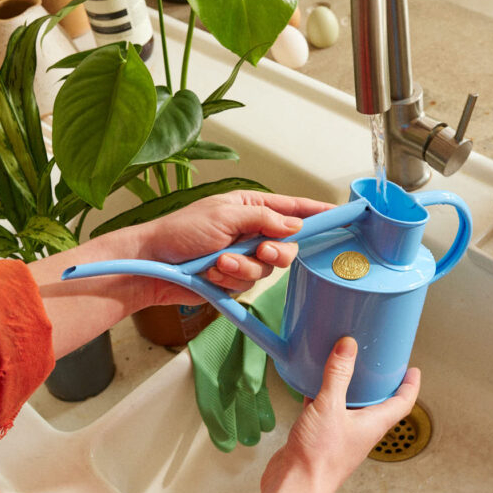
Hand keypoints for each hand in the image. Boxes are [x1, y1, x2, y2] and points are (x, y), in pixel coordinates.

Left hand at [130, 190, 332, 304]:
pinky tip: (211, 274)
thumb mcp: (224, 216)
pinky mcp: (233, 280)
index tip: (340, 213)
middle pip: (287, 246)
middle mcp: (250, 232)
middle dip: (274, 252)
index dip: (316, 212)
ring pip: (268, 270)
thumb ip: (263, 219)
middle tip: (261, 251)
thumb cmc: (178, 233)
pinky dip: (230, 280)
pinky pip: (247, 284)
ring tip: (219, 262)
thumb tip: (293, 224)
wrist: (153, 264)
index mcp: (249, 208)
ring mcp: (243, 257)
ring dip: (243, 268)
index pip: (291, 208)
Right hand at [239, 337, 420, 492]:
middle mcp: (361, 430)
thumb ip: (338, 375)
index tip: (413, 370)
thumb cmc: (319, 457)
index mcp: (374, 424)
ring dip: (352, 389)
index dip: (411, 385)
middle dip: (381, 384)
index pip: (403, 403)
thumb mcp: (330, 407)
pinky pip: (327, 412)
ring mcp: (341, 435)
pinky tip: (312, 385)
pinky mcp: (321, 438)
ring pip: (352, 408)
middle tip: (379, 364)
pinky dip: (324, 397)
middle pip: (379, 404)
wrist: (295, 485)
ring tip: (348, 368)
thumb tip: (348, 346)